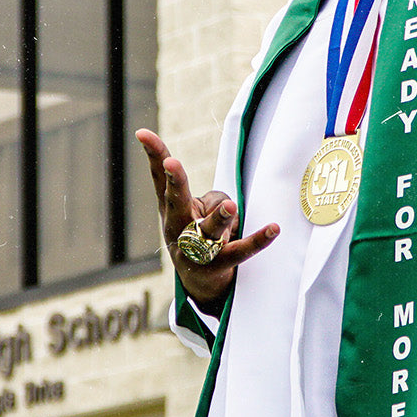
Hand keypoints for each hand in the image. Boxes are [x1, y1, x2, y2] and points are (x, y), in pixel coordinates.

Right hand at [135, 128, 278, 314]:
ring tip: (229, 207)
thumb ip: (209, 197)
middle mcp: (177, 228)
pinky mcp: (219, 265)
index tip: (143, 133)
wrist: (198, 283)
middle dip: (175, 183)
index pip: (159, 177)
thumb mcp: (194, 212)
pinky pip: (241, 250)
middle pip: (176, 202)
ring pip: (208, 229)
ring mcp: (196, 249)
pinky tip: (273, 228)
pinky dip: (258, 240)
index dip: (153, 154)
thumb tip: (225, 205)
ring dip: (219, 217)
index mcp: (170, 209)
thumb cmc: (195, 235)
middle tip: (173, 164)